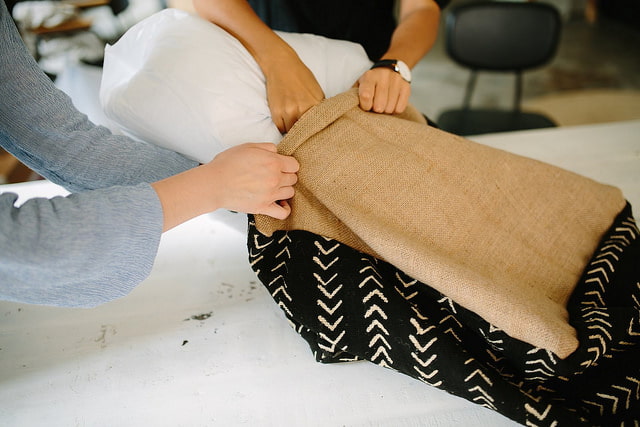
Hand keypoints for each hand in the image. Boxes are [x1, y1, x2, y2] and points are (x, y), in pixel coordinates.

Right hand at [152, 143, 298, 230]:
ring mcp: (270, 194)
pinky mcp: (263, 207)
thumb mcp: (248, 146)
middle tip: (274, 175)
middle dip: (286, 175)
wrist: (214, 183)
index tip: (281, 165)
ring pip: (290, 192)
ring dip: (284, 189)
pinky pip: (283, 212)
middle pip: (293, 178)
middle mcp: (275, 179)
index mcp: (273, 162)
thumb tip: (277, 151)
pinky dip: (285, 209)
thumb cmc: (228, 164)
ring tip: (274, 187)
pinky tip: (281, 204)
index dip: (288, 164)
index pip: (294, 165)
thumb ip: (267, 147)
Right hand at [264, 56, 324, 132]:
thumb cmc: (301, 76)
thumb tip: (323, 123)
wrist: (282, 65)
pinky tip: (285, 117)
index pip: (319, 127)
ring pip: (292, 132)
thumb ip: (319, 108)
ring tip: (293, 120)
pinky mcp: (276, 113)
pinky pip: (281, 128)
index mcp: (316, 104)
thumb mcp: (317, 91)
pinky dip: (283, 126)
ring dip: (292, 129)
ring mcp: (289, 112)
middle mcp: (303, 110)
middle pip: (305, 132)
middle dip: (305, 131)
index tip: (315, 133)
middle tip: (303, 129)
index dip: (316, 130)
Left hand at [357, 67, 410, 113]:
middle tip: (375, 105)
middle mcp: (384, 76)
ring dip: (385, 111)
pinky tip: (391, 104)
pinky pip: (399, 108)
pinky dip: (394, 110)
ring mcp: (396, 81)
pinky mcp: (406, 87)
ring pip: (390, 109)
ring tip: (383, 104)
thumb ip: (354, 95)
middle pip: (379, 106)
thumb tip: (349, 107)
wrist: (390, 68)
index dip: (365, 106)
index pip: (366, 96)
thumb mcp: (360, 84)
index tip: (366, 106)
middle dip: (375, 110)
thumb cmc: (371, 82)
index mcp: (369, 76)